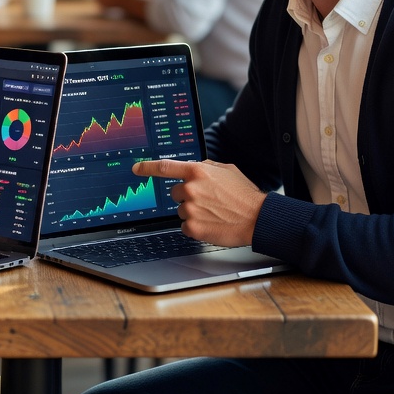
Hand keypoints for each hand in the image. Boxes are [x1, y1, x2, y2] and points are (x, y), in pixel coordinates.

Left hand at [132, 158, 266, 246]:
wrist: (257, 218)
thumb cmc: (244, 194)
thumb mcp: (227, 170)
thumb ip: (206, 166)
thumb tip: (194, 167)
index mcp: (197, 171)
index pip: (165, 167)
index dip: (147, 167)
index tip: (136, 168)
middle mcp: (190, 188)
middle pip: (174, 193)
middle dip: (186, 196)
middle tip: (207, 201)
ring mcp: (190, 209)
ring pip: (180, 210)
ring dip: (192, 212)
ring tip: (214, 213)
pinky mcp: (192, 227)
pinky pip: (185, 226)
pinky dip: (195, 226)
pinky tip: (212, 223)